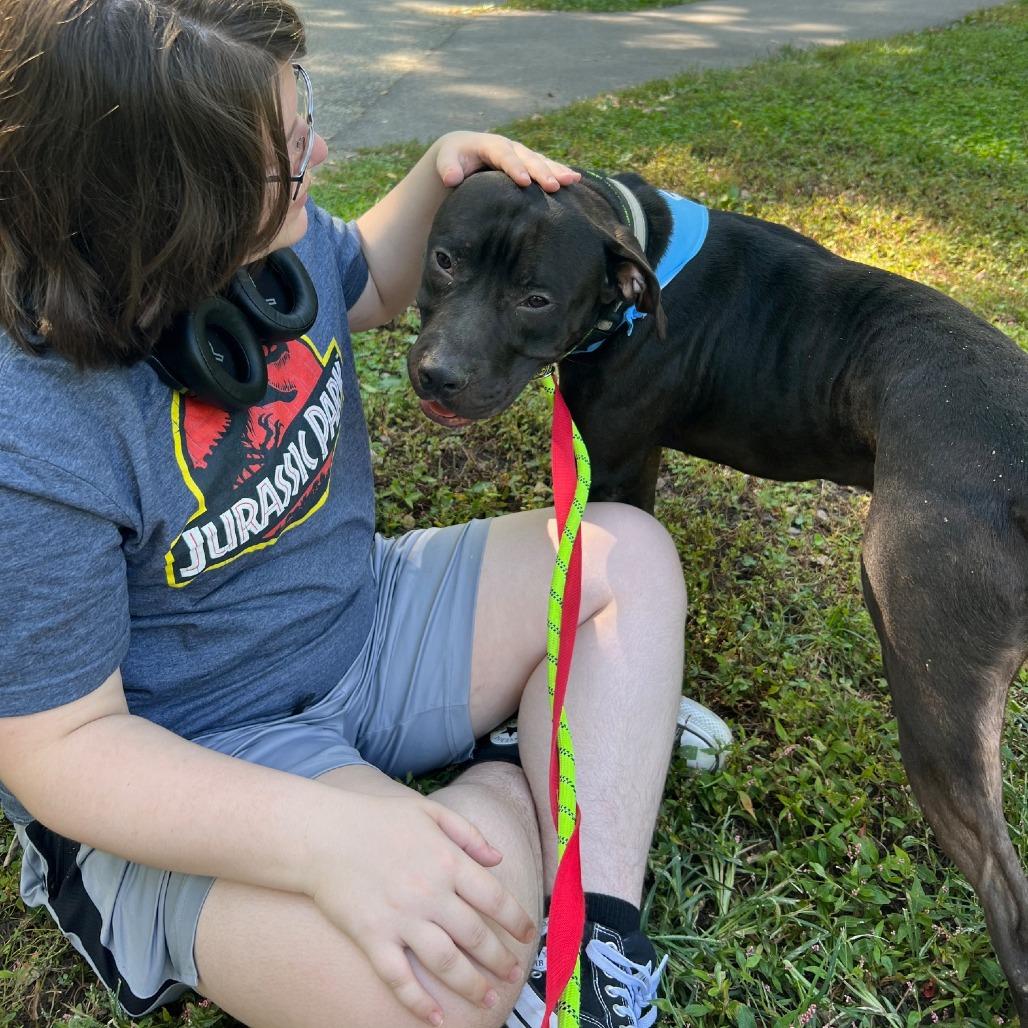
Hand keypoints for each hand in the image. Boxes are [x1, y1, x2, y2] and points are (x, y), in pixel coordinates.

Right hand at [307, 790, 535, 1024]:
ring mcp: (401, 919)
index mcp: (447, 861)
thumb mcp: (428, 811)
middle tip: (512, 974)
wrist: (322, 833)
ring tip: (487, 998)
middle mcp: (430, 893)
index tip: (527, 935)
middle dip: (500, 959)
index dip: (516, 921)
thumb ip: (468, 833)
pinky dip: (419, 1003)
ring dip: (471, 985)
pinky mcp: (373, 938)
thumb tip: (498, 859)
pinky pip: (400, 978)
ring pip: (446, 963)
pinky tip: (435, 1019)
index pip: (494, 899)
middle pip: (476, 936)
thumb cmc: (375, 818)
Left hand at [434, 131, 579, 192]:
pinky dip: (560, 172)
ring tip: (572, 181)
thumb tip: (451, 178)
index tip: (524, 182)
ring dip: (557, 171)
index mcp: (490, 145)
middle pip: (528, 158)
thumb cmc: (454, 159)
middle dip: (541, 171)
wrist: (463, 152)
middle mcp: (510, 148)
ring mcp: (521, 155)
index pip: (504, 155)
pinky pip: (546, 167)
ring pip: (541, 161)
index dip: (514, 167)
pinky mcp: (528, 164)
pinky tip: (576, 181)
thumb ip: (447, 167)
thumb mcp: (446, 160)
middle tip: (554, 186)